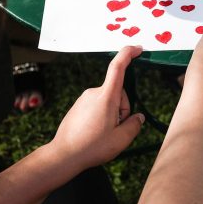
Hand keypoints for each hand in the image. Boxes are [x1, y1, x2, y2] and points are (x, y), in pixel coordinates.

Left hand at [51, 46, 144, 168]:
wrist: (64, 155)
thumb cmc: (93, 147)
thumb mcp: (122, 139)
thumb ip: (134, 125)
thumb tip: (138, 117)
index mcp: (106, 96)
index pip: (118, 67)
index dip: (129, 54)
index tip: (138, 48)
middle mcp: (93, 93)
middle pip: (118, 93)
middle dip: (123, 109)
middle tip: (115, 130)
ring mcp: (84, 99)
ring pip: (108, 102)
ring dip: (112, 114)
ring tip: (103, 134)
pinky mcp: (78, 106)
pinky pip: (97, 107)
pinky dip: (102, 117)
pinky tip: (94, 133)